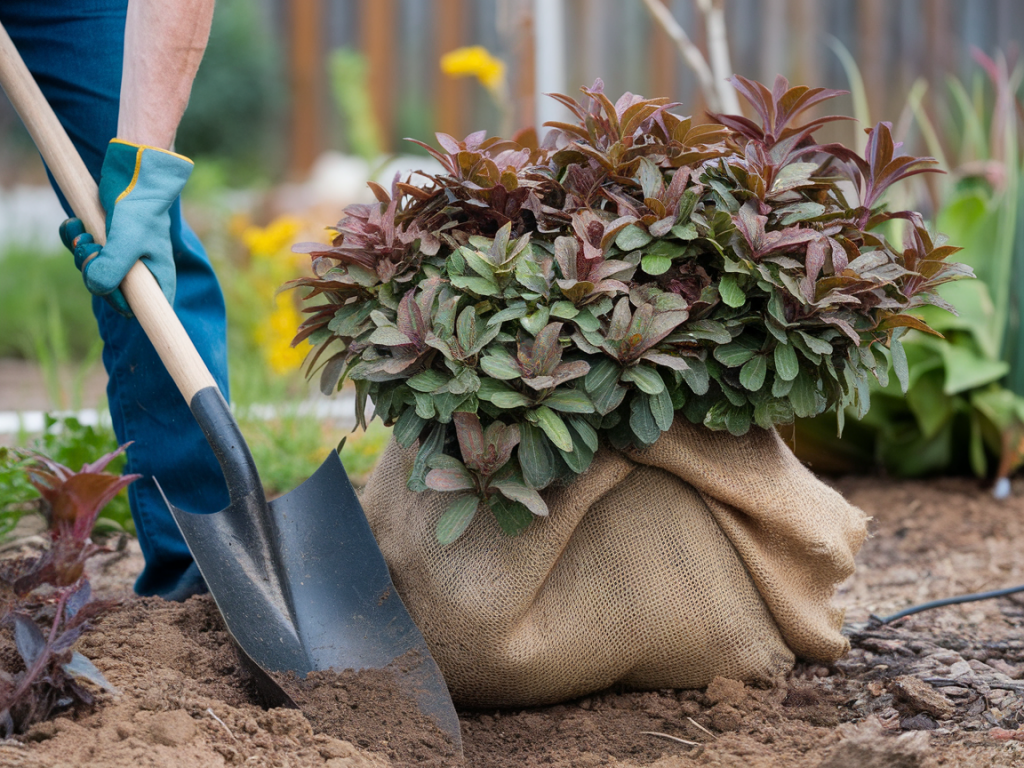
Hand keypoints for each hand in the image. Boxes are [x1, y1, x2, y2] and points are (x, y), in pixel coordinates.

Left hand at [59, 139, 192, 316]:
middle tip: (93, 246)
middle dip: (93, 270)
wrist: (133, 173)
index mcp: (156, 279)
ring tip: (82, 229)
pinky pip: (84, 250)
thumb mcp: (128, 240)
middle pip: (108, 291)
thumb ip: (113, 268)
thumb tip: (95, 286)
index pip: (138, 310)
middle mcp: (140, 272)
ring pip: (92, 270)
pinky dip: (74, 238)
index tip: (106, 284)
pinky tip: (75, 223)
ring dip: (81, 250)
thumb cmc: (140, 208)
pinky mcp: (106, 240)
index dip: (118, 302)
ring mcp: (121, 257)